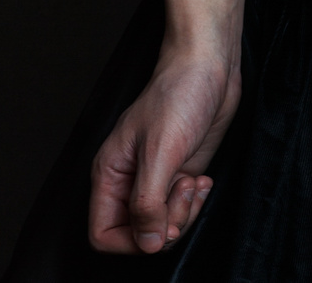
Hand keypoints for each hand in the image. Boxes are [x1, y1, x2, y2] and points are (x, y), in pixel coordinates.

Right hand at [88, 47, 240, 253]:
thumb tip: (148, 243)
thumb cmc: (178, 94)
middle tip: (182, 191)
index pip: (103, 233)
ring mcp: (155, 179)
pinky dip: (195, 205)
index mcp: (110, 173)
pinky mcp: (177, 175)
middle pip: (138, 235)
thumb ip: (148, 202)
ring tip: (193, 182)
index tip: (157, 225)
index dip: (130, 241)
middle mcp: (129, 180)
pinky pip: (181, 212)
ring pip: (162, 227)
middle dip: (166, 224)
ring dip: (184, 214)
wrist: (208, 68)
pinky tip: (202, 181)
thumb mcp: (160, 151)